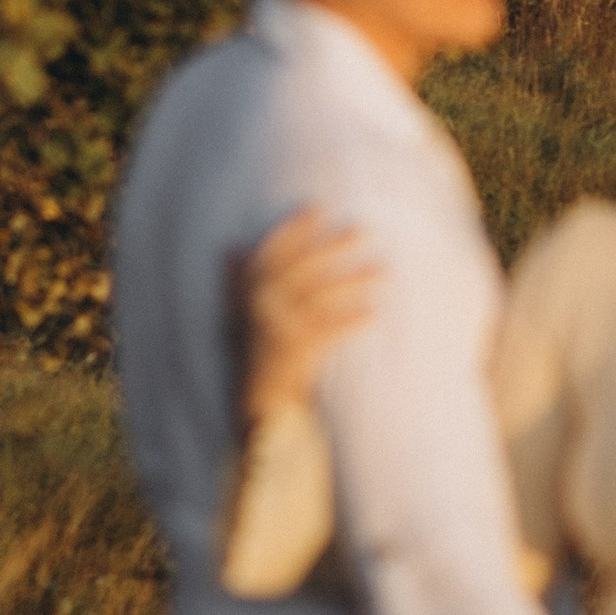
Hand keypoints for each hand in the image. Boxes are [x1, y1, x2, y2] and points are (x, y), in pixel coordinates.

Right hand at [241, 208, 380, 422]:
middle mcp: (257, 309)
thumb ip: (233, 285)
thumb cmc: (248, 358)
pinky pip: (328, 332)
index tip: (316, 207)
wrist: (252, 406)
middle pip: (301, 270)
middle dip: (332, 248)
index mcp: (243, 295)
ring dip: (353, 281)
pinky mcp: (294, 354)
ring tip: (382, 270)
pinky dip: (351, 321)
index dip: (292, 230)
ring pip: (321, 298)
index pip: (269, 253)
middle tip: (361, 229)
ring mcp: (276, 331)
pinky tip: (374, 312)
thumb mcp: (233, 319)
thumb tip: (232, 248)